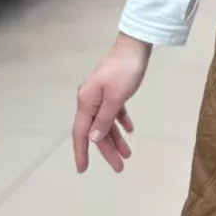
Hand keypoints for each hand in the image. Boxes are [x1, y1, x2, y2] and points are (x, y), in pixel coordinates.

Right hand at [73, 34, 151, 175]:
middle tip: (119, 167)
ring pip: (106, 122)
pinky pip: (113, 111)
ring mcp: (100, 94)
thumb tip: (93, 138)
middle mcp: (89, 99)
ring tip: (128, 154)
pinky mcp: (112, 89)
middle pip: (96, 130)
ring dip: (116, 138)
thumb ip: (104, 119)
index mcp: (86, 102)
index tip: (82, 170)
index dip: (82, 152)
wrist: (135, 45)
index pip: (81, 133)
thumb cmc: (125, 71)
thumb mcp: (115, 98)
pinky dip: (120, 121)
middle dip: (107, 150)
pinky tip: (129, 130)